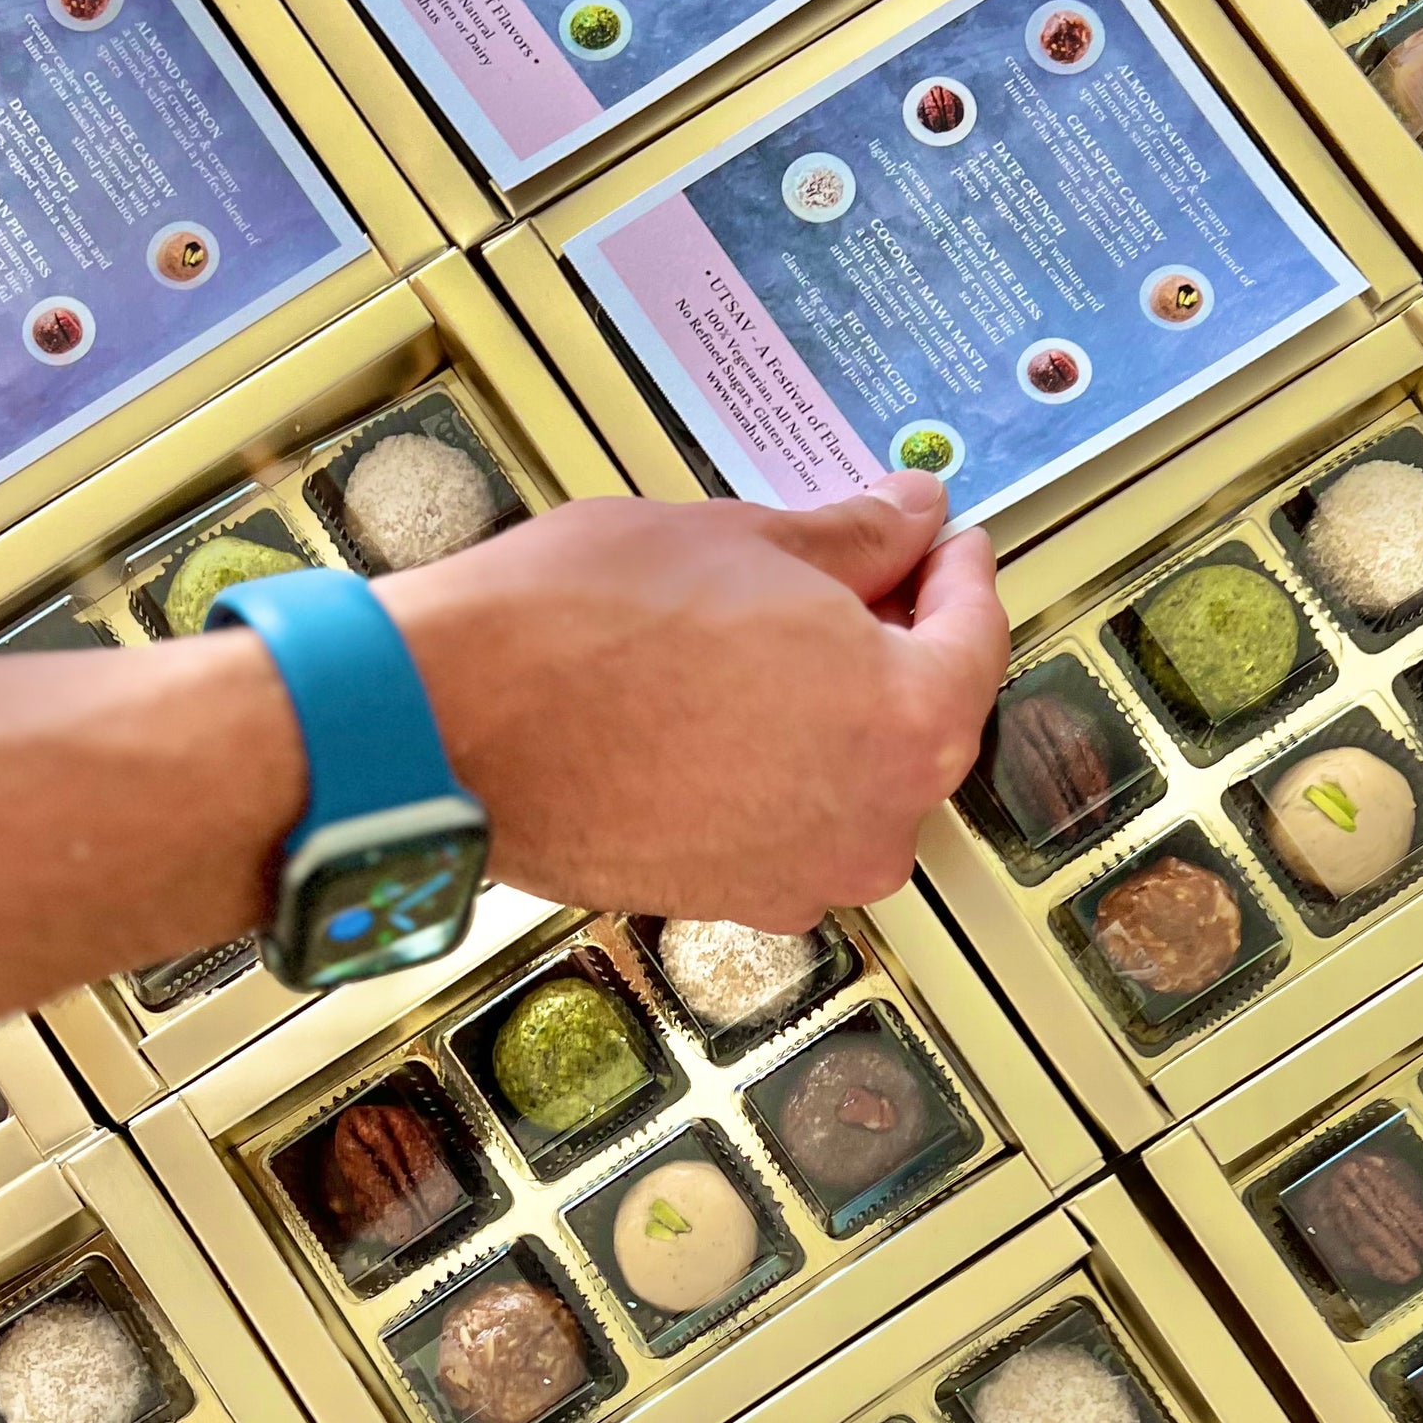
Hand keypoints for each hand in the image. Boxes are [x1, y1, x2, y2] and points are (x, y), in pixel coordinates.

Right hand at [386, 470, 1007, 930]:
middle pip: (922, 716)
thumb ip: (852, 538)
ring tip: (765, 633)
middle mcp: (872, 823)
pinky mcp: (731, 901)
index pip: (976, 637)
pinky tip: (721, 703)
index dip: (958, 572)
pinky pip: (786, 819)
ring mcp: (802, 876)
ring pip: (852, 774)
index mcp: (907, 726)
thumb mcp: (740, 539)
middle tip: (860, 570)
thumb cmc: (575, 633)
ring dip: (831, 707)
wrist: (445, 727)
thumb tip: (904, 521)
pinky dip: (774, 764)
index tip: (945, 541)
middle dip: (896, 640)